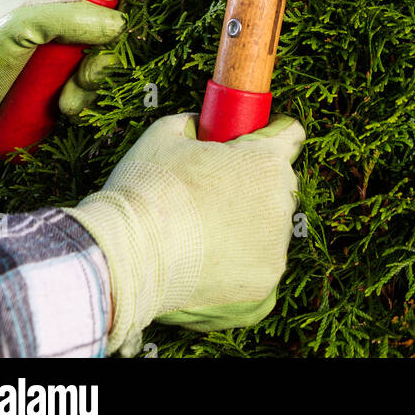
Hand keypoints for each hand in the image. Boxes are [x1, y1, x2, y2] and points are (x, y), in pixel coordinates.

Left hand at [0, 0, 124, 119]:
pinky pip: (90, 84)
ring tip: (64, 101)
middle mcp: (72, 8)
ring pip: (103, 61)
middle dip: (101, 62)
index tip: (106, 42)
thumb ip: (71, 17)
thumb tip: (119, 25)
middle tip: (82, 79)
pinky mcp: (63, 70)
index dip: (117, 15)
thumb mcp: (24, 21)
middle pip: (113, 31)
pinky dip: (82, 99)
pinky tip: (63, 106)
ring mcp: (68, 41)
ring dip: (89, 87)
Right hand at [70, 112, 305, 353]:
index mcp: (265, 161)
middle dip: (252, 184)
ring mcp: (274, 252)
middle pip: (277, 186)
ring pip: (268, 230)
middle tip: (212, 192)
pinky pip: (257, 271)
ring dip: (247, 228)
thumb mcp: (167, 133)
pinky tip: (208, 263)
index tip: (250, 141)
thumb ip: (196, 123)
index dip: (266, 134)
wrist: (126, 257)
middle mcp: (281, 205)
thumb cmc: (146, 190)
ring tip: (201, 233)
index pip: (288, 135)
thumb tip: (201, 125)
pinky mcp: (262, 291)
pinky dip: (238, 268)